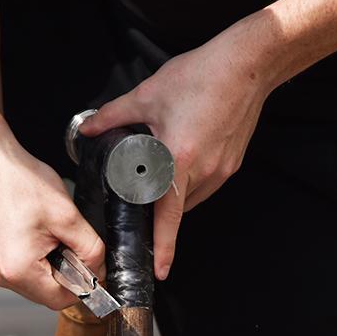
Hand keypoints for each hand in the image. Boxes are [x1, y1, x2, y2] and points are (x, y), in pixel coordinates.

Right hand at [0, 122, 104, 309]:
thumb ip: (91, 249)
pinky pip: (19, 269)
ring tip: (50, 233)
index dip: (83, 285)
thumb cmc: (18, 180)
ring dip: (49, 265)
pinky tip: (35, 232)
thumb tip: (98, 270)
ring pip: (33, 282)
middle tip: (69, 241)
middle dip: (65, 273)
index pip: (61, 299)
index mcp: (18, 270)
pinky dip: (33, 258)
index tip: (91, 265)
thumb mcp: (68, 216)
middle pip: (46, 293)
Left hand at [78, 29, 272, 279]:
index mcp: (179, 159)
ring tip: (162, 171)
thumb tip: (88, 129)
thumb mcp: (149, 93)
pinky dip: (190, 180)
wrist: (248, 65)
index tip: (160, 270)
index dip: (164, 247)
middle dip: (160, 210)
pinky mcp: (233, 163)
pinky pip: (207, 184)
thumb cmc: (201, 75)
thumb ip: (114, 115)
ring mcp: (222, 169)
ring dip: (175, 193)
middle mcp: (204, 171)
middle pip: (177, 207)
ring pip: (193, 197)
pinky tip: (181, 160)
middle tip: (140, 202)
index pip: (169, 216)